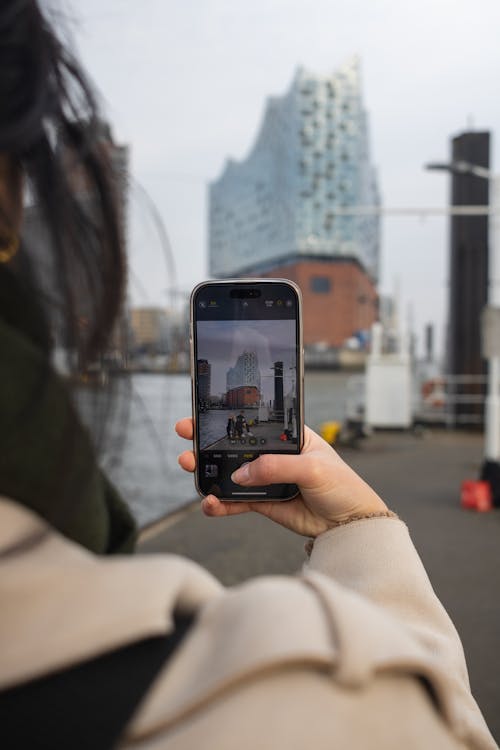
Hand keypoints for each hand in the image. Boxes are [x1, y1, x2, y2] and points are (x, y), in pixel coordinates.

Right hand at [175, 419, 386, 537]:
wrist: (351, 523)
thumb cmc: (342, 485)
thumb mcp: (313, 468)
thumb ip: (277, 467)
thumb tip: (241, 475)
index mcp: (287, 436)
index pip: (252, 424)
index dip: (226, 419)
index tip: (201, 417)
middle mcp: (273, 455)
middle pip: (234, 447)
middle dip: (208, 444)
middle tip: (186, 442)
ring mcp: (266, 479)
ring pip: (230, 475)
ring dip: (209, 474)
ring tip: (193, 473)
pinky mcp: (264, 503)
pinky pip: (236, 502)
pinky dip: (221, 504)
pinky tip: (210, 504)